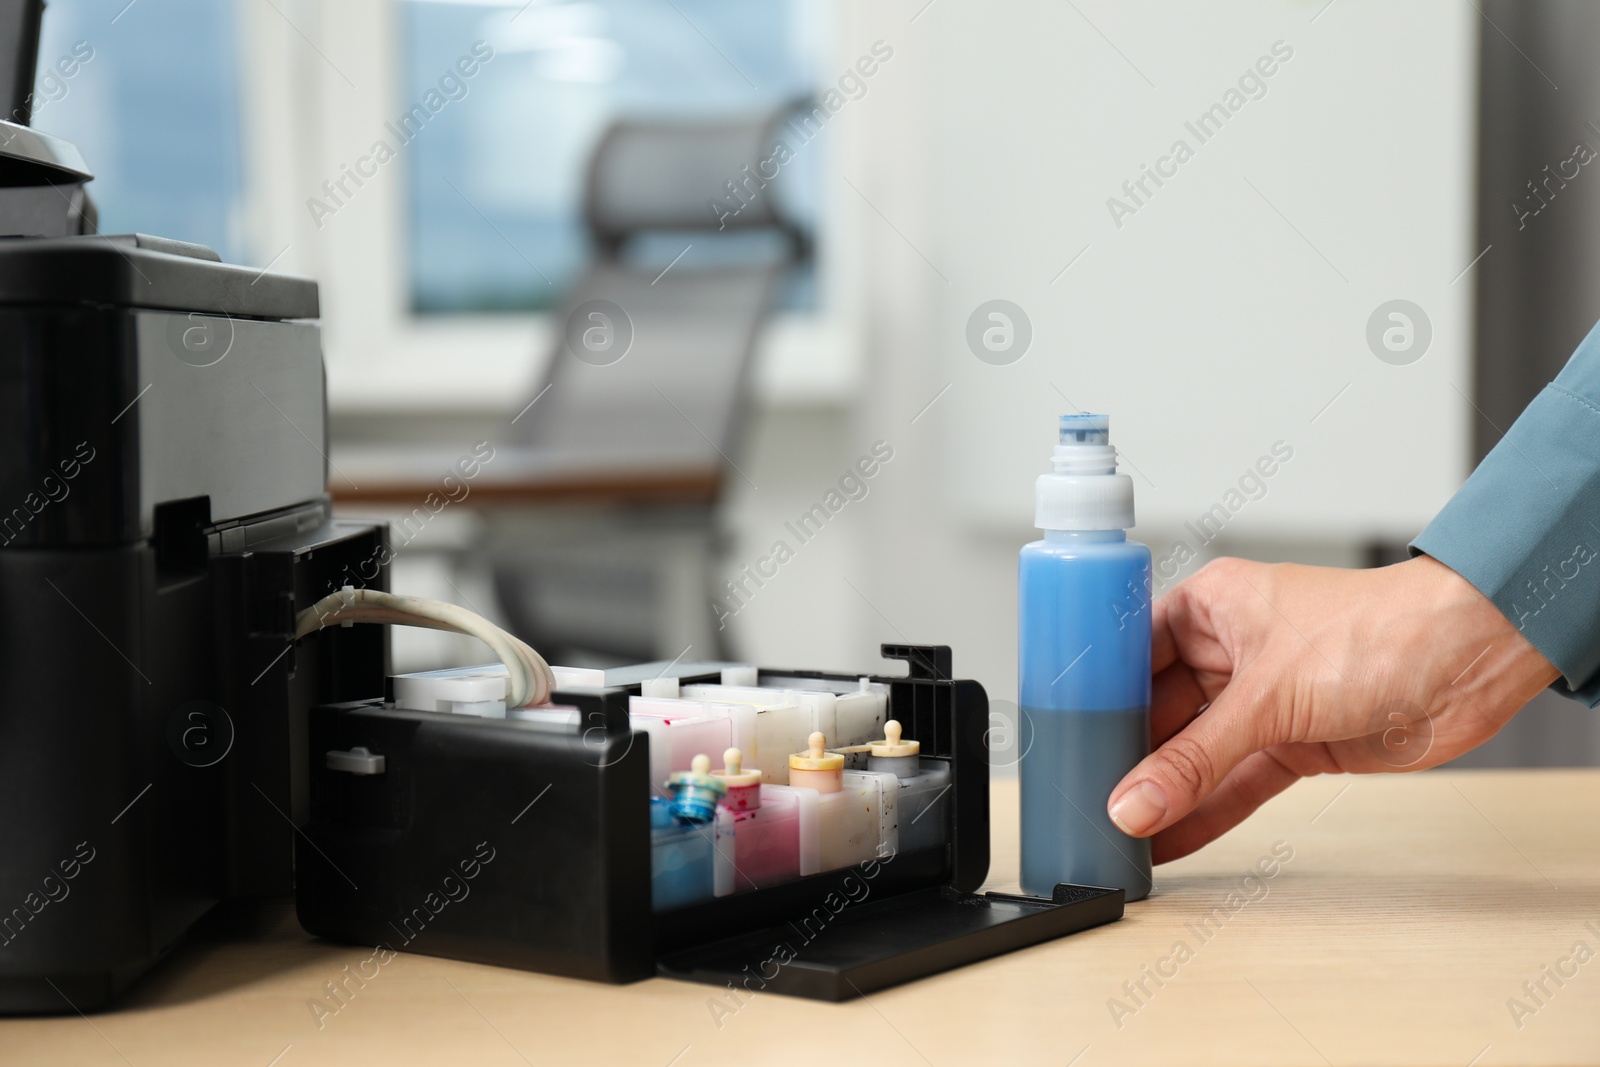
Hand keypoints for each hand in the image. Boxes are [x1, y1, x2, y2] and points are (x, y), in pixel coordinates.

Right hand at [1106, 554, 1559, 863]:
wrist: (1470, 661)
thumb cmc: (1378, 631)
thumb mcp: (1266, 697)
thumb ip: (1194, 760)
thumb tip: (1133, 803)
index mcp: (1209, 606)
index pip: (1130, 652)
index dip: (1095, 694)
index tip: (1061, 736)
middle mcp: (1229, 650)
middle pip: (1158, 710)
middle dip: (1127, 755)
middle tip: (1084, 798)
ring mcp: (1262, 699)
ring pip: (1196, 753)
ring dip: (1165, 791)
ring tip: (1117, 832)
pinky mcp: (1293, 743)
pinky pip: (1235, 782)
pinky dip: (1206, 811)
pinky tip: (1169, 842)